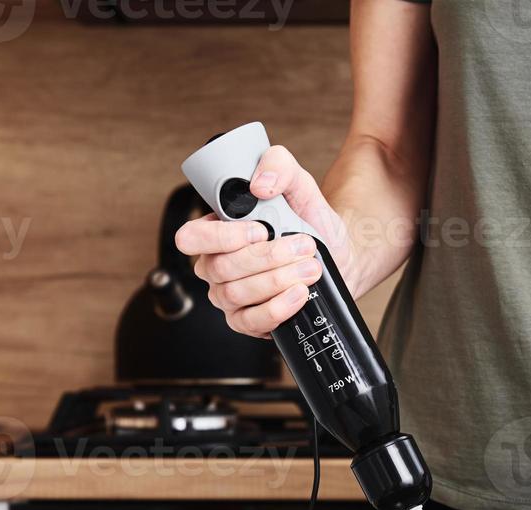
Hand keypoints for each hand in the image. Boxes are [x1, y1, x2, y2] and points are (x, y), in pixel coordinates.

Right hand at [174, 145, 355, 337]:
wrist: (339, 257)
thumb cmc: (312, 224)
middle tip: (303, 247)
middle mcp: (216, 265)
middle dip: (268, 257)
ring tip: (309, 267)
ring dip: (278, 279)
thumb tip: (259, 184)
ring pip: (236, 293)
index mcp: (217, 231)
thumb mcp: (300, 186)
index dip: (220, 236)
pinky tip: (299, 293)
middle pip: (221, 267)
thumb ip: (279, 166)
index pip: (191, 237)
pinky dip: (278, 308)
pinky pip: (251, 321)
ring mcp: (229, 296)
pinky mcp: (247, 321)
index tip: (261, 230)